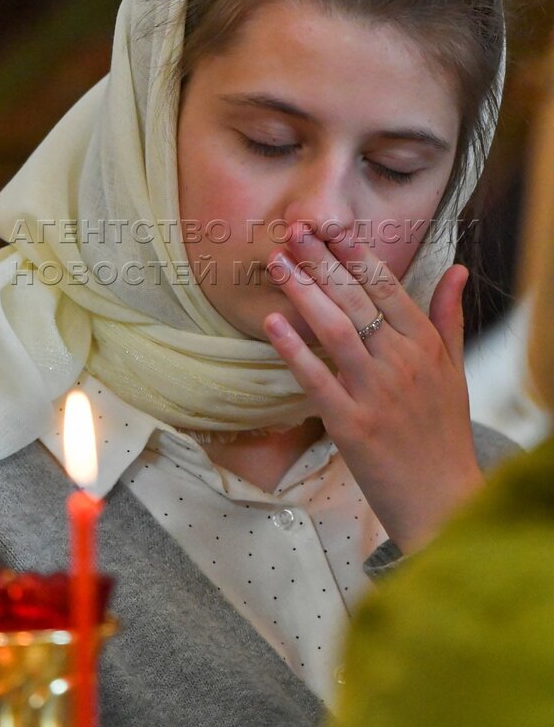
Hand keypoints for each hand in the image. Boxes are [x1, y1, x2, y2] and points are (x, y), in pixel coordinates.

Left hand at [263, 229, 482, 552]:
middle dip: (322, 261)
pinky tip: (271, 322)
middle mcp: (402, 362)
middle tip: (293, 232)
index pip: (386, 286)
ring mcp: (376, 393)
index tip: (328, 228)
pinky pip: (316, 379)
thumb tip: (455, 268)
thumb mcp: (454, 369)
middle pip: (356, 299)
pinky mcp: (351, 424)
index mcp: (426, 345)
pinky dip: (293, 349)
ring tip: (277, 263)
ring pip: (335, 329)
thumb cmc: (444, 433)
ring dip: (303, 291)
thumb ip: (449, 316)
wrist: (442, 498)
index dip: (354, 253)